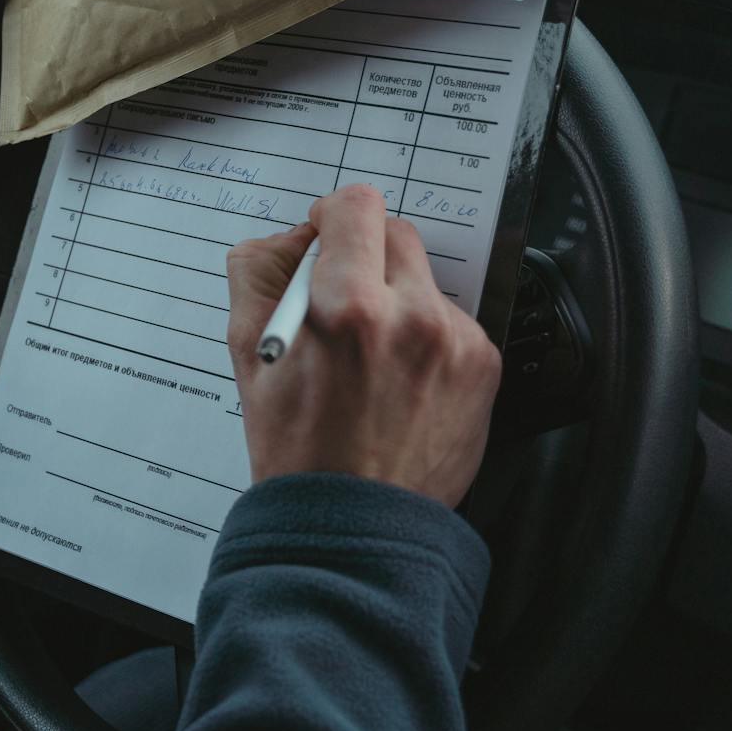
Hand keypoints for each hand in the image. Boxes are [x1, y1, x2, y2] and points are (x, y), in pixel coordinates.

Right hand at [225, 185, 501, 505]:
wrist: (354, 525)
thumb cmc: (296, 448)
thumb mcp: (247, 356)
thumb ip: (258, 276)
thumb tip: (287, 239)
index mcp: (346, 307)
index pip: (356, 206)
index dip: (332, 216)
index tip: (324, 238)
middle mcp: (411, 316)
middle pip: (396, 231)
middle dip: (365, 253)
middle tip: (342, 297)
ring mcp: (455, 342)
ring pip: (425, 278)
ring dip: (397, 296)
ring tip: (371, 355)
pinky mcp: (483, 366)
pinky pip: (452, 320)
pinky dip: (425, 335)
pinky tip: (401, 379)